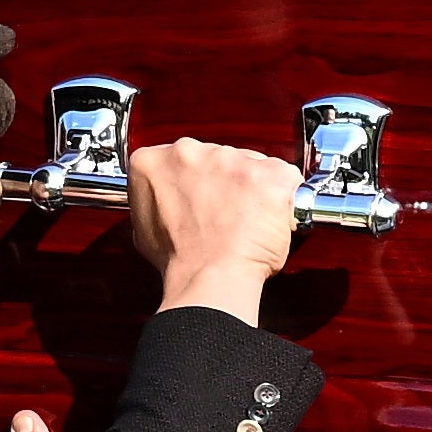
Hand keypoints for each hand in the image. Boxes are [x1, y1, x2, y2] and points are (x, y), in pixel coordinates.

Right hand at [121, 139, 303, 322]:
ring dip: (253, 190)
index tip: (200, 199)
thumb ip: (155, 200)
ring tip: (246, 224)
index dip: (194, 182)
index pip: (180, 159)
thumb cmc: (181, 262)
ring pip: (251, 165)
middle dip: (224, 182)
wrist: (211, 279)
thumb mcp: (146, 227)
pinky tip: (270, 222)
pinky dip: (283, 199)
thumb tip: (166, 202)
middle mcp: (192, 151)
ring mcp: (233, 158)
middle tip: (224, 216)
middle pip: (217, 158)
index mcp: (156, 160)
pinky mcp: (271, 172)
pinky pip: (285, 178)